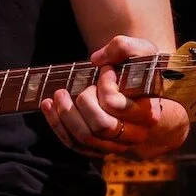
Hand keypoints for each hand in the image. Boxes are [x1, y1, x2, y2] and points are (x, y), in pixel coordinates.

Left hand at [40, 35, 189, 159]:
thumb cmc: (140, 71)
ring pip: (85, 138)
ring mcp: (116, 145)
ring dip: (65, 114)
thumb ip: (124, 47)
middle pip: (101, 126)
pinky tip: (48, 106)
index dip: (104, 85)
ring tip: (58, 94)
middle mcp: (134, 135)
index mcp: (147, 113)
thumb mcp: (140, 51)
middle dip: (83, 102)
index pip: (115, 104)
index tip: (105, 70)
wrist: (141, 92)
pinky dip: (57, 125)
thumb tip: (97, 59)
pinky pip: (75, 144)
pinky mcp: (98, 148)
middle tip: (80, 86)